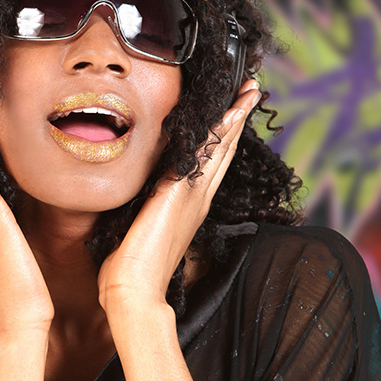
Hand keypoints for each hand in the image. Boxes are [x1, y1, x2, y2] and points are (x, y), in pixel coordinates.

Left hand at [97, 79, 261, 317]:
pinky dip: (223, 129)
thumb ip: (140, 210)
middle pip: (225, 150)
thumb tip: (130, 200)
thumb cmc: (130, 270)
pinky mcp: (183, 191)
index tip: (231, 113)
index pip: (211, 164)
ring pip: (222, 146)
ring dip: (236, 116)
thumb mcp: (136, 229)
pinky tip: (232, 110)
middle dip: (237, 118)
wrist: (133, 290)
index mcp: (189, 207)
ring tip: (249, 91)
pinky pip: (208, 152)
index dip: (224, 137)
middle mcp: (198, 198)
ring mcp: (194, 195)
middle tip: (250, 90)